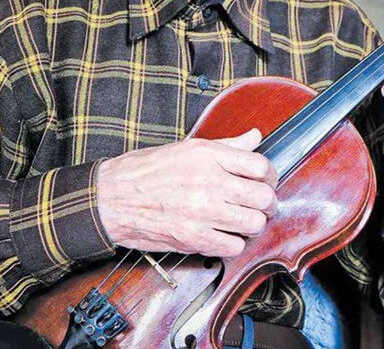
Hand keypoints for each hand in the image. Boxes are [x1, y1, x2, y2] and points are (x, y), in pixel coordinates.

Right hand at [96, 128, 277, 256]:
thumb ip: (227, 145)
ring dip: (253, 223)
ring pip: (254, 224)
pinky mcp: (194, 238)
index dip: (269, 175)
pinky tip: (224, 233)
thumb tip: (255, 137)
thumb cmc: (147, 170)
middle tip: (262, 203)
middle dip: (268, 202)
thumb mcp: (188, 147)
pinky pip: (234, 246)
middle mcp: (209, 181)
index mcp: (208, 155)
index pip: (260, 165)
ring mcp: (202, 211)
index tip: (265, 179)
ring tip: (243, 219)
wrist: (113, 197)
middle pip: (263, 197)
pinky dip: (234, 242)